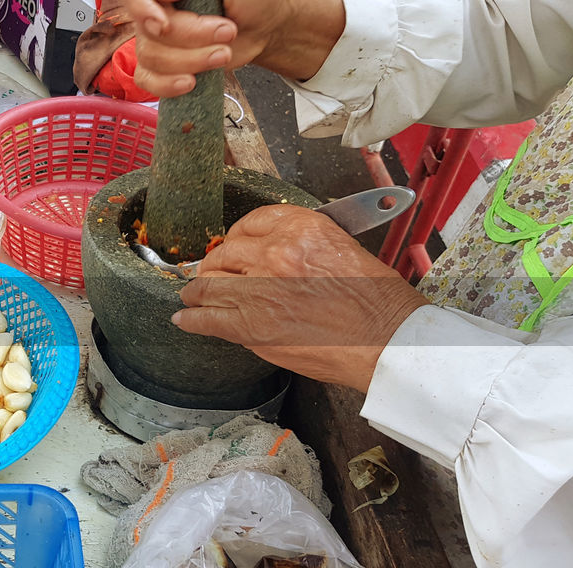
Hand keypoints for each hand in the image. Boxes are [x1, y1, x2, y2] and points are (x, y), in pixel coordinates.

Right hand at [124, 0, 344, 96]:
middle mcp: (154, 12)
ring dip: (191, 60)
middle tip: (228, 31)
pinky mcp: (161, 68)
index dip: (144, 11)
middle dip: (192, 37)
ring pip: (152, 57)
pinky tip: (190, 83)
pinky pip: (147, 80)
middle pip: (150, 31)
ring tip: (223, 54)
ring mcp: (154, 41)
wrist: (260, 27)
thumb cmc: (250, 1)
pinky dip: (167, 85)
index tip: (164, 23)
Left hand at [170, 204, 429, 391]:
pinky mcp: (252, 326)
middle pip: (226, 253)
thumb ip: (302, 247)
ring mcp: (259, 290)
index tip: (234, 245)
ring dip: (197, 291)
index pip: (251, 223)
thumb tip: (272, 254)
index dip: (237, 237)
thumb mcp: (343, 249)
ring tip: (192, 296)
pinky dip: (191, 318)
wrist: (388, 339)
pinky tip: (184, 318)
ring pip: (209, 284)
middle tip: (212, 274)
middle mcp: (275, 252)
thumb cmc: (376, 301)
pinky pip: (207, 318)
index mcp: (301, 228)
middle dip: (216, 264)